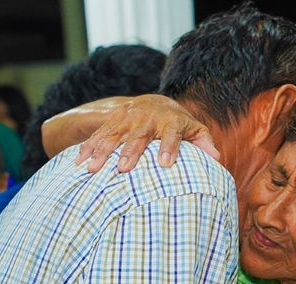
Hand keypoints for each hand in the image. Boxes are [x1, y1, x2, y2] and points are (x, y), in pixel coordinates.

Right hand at [76, 94, 219, 172]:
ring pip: (114, 135)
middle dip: (130, 152)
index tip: (165, 164)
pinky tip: (79, 163)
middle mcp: (148, 118)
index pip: (171, 134)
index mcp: (170, 121)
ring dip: (102, 152)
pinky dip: (87, 148)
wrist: (157, 102)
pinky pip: (98, 134)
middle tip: (124, 169)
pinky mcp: (113, 120)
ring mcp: (128, 118)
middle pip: (138, 136)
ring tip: (93, 170)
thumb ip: (204, 142)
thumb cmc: (179, 124)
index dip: (168, 148)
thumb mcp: (195, 129)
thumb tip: (216, 158)